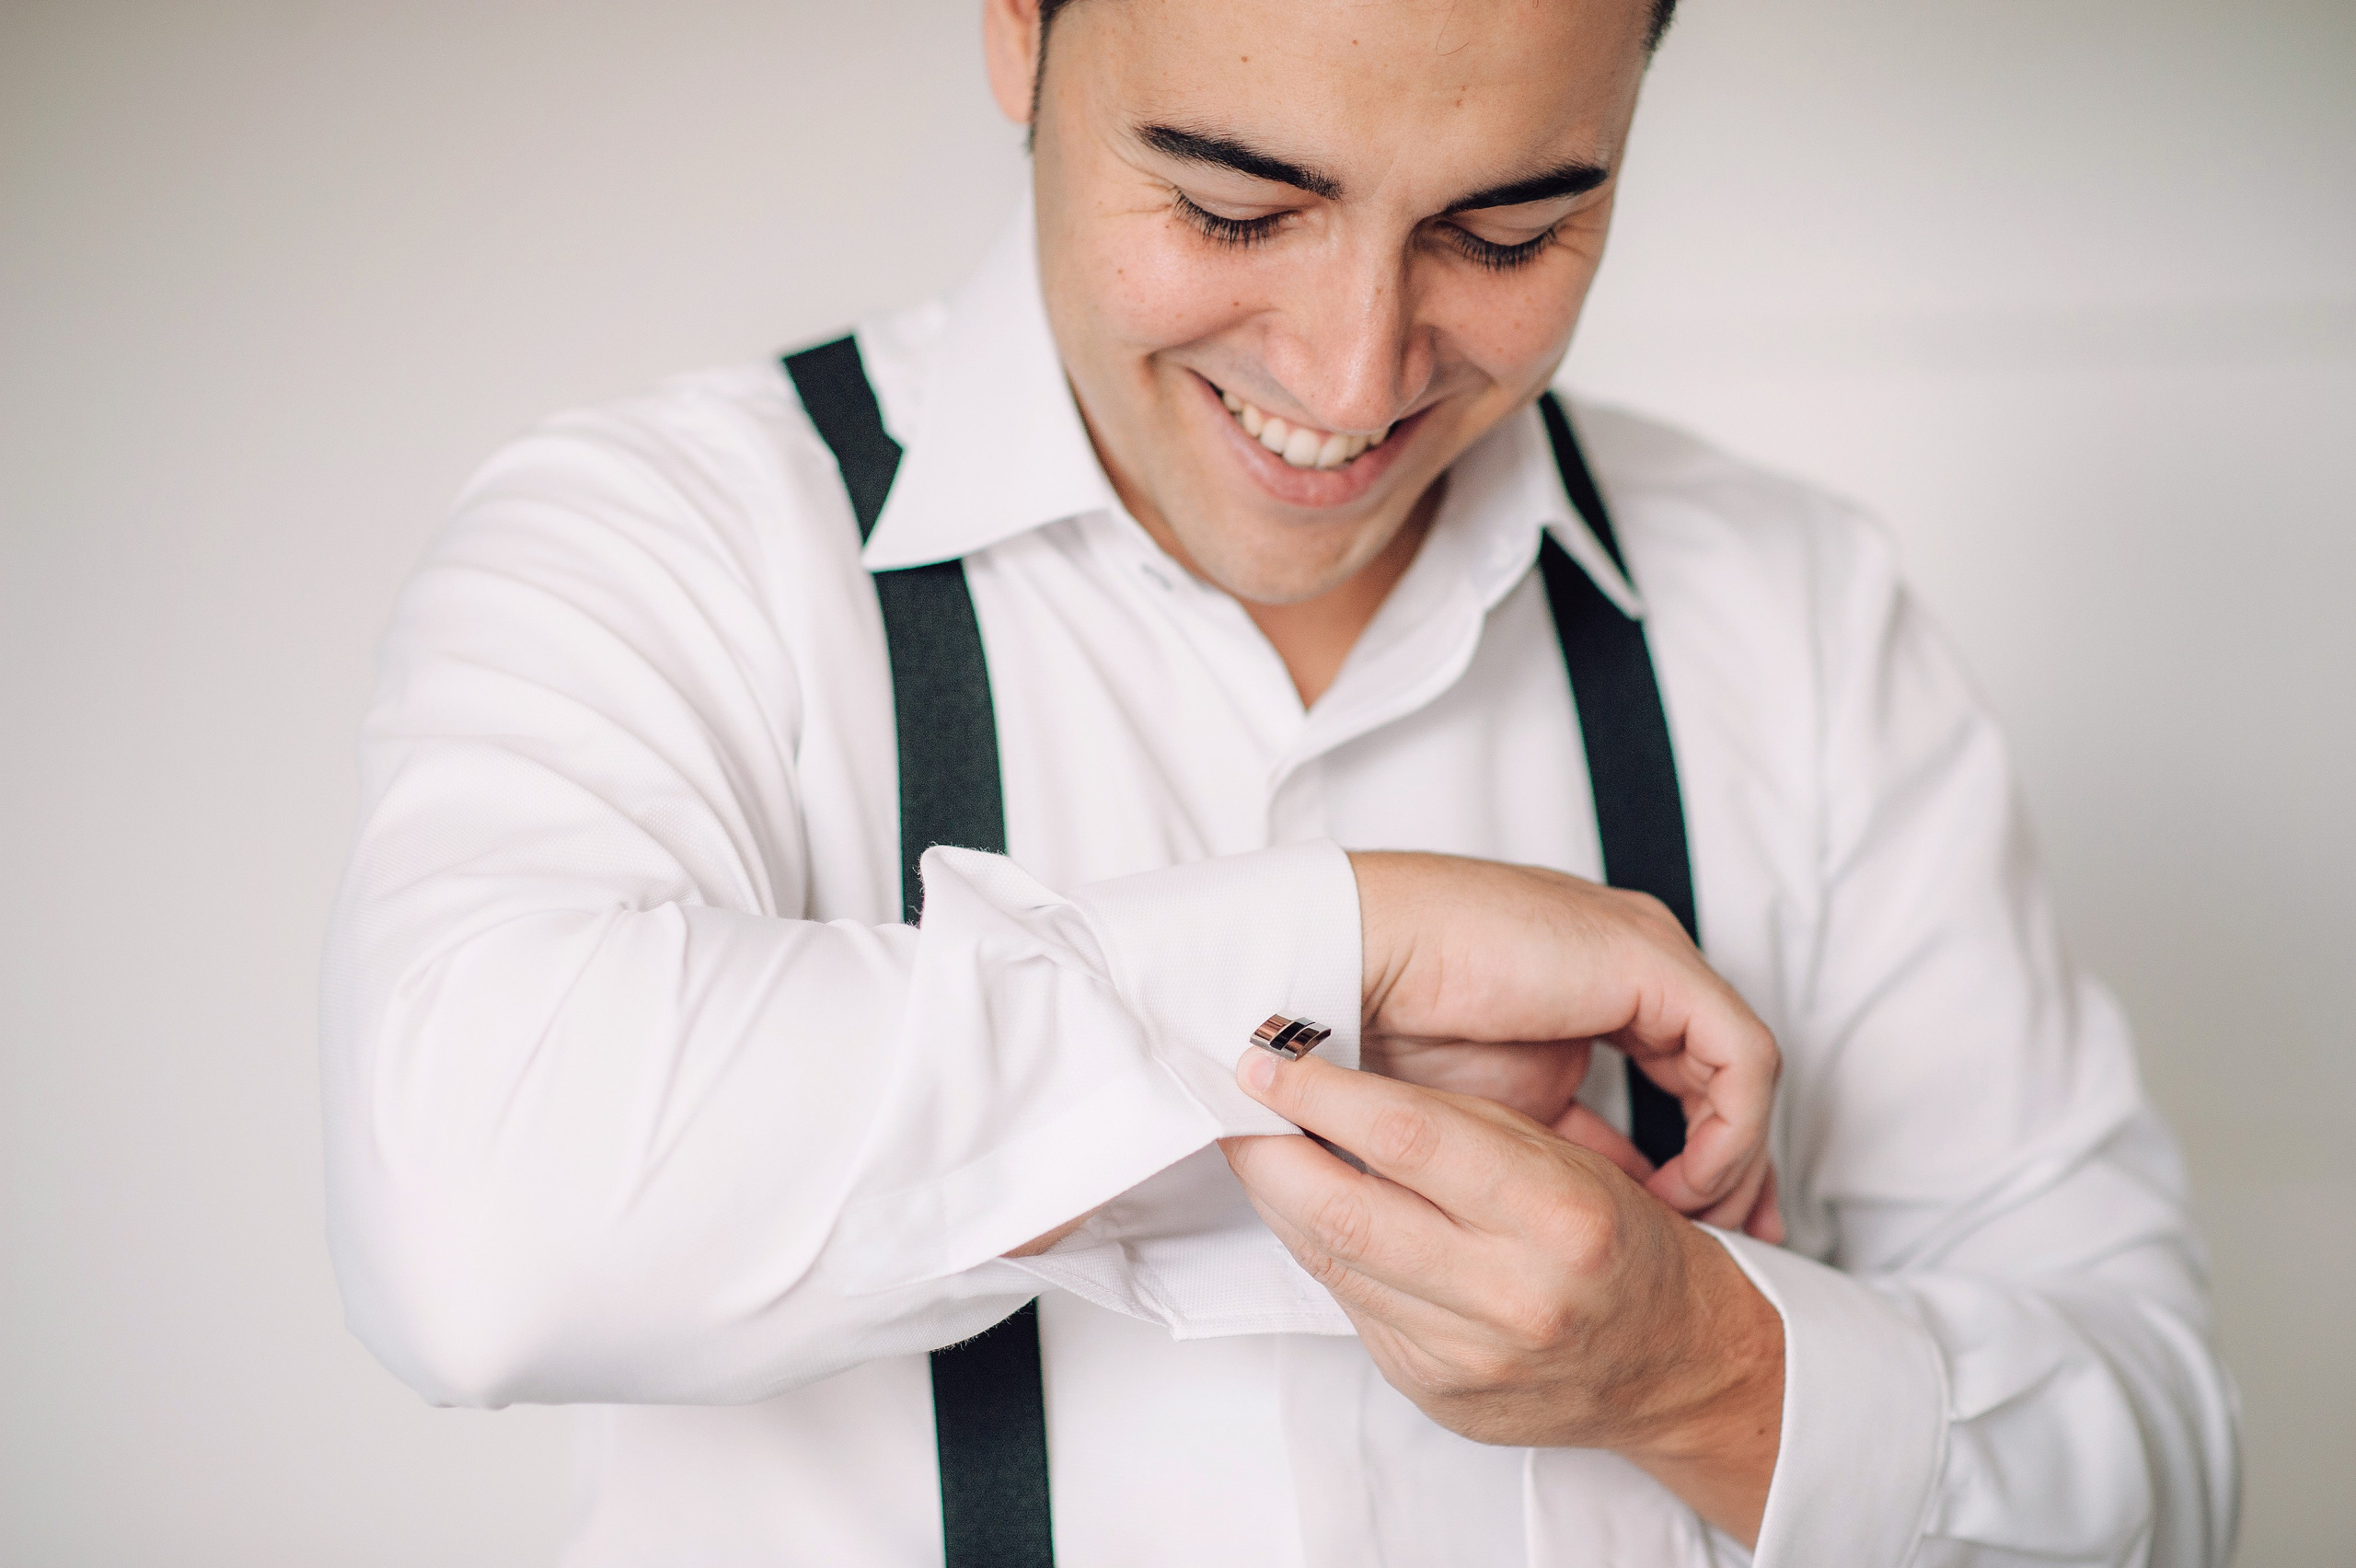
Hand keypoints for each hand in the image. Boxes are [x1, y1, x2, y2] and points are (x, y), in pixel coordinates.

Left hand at [1222, 1051, 1784, 1545]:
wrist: (1676, 1364)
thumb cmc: (1622, 1243)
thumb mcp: (1571, 1160)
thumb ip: (1467, 1126)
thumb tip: (1342, 1077)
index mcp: (1559, 1215)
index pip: (1411, 1137)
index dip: (1322, 1091)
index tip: (1270, 1055)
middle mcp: (1514, 1295)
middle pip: (1346, 1213)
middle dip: (1267, 1150)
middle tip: (1230, 1101)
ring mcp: (1470, 1356)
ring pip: (1334, 1263)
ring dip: (1280, 1198)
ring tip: (1255, 1144)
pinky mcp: (1436, 1393)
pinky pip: (1353, 1309)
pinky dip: (1321, 1253)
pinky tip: (1311, 1211)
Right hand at [1352, 851, 1781, 1238]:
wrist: (1352, 960)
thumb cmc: (1391, 1025)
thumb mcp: (1497, 1114)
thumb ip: (1557, 1147)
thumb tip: (1596, 1211)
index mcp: (1599, 988)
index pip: (1683, 1080)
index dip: (1700, 1161)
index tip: (1703, 1233)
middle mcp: (1636, 966)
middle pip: (1725, 1078)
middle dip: (1741, 1169)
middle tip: (1743, 1242)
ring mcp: (1649, 954)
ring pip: (1746, 1073)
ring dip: (1735, 1160)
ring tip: (1702, 1224)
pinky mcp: (1653, 962)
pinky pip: (1741, 1059)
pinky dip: (1729, 1132)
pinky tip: (1686, 1184)